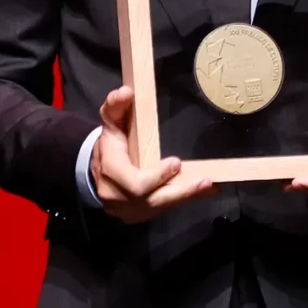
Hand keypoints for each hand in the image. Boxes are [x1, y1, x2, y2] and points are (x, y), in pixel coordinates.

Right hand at [90, 86, 215, 222]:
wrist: (95, 172)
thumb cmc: (109, 143)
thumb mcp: (110, 121)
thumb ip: (116, 106)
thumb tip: (126, 92)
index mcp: (110, 171)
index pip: (136, 183)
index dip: (157, 177)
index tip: (177, 162)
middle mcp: (117, 197)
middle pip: (152, 201)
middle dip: (181, 191)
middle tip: (205, 181)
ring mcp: (127, 210)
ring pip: (160, 208)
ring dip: (187, 196)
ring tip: (211, 186)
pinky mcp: (139, 215)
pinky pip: (163, 210)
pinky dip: (184, 200)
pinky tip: (205, 191)